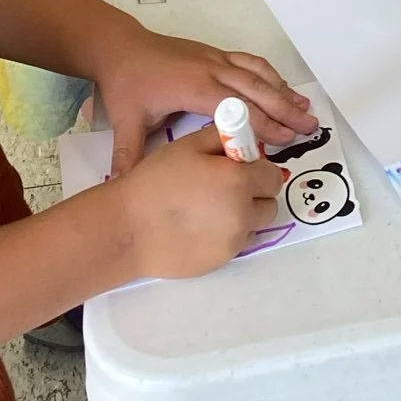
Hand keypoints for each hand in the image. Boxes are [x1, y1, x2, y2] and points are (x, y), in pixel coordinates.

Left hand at [93, 18, 314, 169]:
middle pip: (256, 89)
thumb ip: (129, 156)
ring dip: (283, 90)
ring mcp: (216, 59)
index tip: (285, 140)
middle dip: (285, 109)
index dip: (262, 124)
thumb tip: (123, 190)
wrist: (121, 46)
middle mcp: (212, 70)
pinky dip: (270, 74)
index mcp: (194, 88)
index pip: (237, 109)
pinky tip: (282, 86)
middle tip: (310, 126)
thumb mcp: (125, 121)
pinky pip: (250, 63)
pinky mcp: (216, 54)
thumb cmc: (127, 83)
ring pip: (258, 73)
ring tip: (305, 108)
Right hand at [113, 125, 282, 279]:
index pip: (272, 175)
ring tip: (211, 209)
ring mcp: (233, 242)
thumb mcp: (189, 146)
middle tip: (225, 188)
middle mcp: (243, 213)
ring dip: (244, 216)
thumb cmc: (156, 181)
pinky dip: (228, 235)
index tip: (239, 168)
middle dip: (255, 194)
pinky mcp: (221, 261)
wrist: (128, 228)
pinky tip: (200, 227)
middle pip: (269, 203)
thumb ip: (223, 139)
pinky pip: (237, 244)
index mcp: (238, 180)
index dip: (257, 169)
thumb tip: (244, 141)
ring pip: (255, 226)